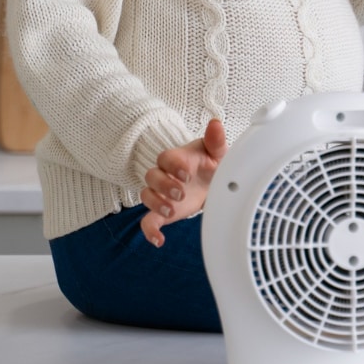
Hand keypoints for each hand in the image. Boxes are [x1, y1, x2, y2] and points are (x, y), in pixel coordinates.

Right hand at [139, 118, 226, 247]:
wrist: (211, 183)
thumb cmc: (211, 164)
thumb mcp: (216, 153)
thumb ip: (215, 140)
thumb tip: (216, 123)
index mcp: (177, 159)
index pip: (165, 158)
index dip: (172, 165)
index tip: (187, 173)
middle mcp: (165, 175)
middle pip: (151, 176)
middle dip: (163, 185)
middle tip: (181, 193)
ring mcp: (161, 194)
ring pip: (146, 196)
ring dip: (156, 204)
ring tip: (172, 210)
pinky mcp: (162, 212)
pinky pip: (148, 221)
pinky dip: (149, 231)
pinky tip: (158, 241)